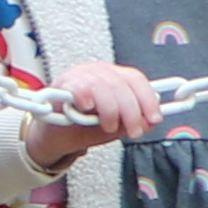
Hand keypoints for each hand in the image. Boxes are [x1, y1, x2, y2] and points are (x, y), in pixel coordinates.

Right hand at [20, 58, 164, 171]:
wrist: (53, 136)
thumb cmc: (81, 127)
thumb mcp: (113, 127)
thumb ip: (131, 122)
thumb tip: (151, 121)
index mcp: (113, 77)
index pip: (135, 80)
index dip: (147, 99)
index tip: (155, 118)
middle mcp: (98, 71)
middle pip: (122, 84)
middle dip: (132, 112)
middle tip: (133, 132)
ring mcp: (80, 75)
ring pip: (104, 86)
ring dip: (110, 111)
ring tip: (107, 126)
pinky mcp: (62, 84)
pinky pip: (78, 87)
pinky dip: (86, 97)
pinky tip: (87, 108)